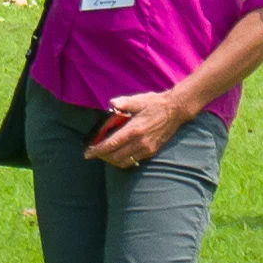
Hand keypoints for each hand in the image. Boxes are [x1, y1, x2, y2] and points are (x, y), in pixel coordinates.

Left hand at [82, 87, 200, 167]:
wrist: (175, 110)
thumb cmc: (154, 104)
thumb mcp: (138, 100)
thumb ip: (123, 103)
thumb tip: (111, 104)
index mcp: (134, 130)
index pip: (111, 145)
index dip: (97, 150)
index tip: (87, 154)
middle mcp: (140, 142)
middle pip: (115, 156)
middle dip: (102, 156)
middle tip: (94, 152)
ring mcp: (147, 148)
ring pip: (124, 162)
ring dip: (112, 160)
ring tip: (105, 154)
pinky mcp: (152, 151)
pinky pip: (134, 161)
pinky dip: (123, 161)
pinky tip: (118, 154)